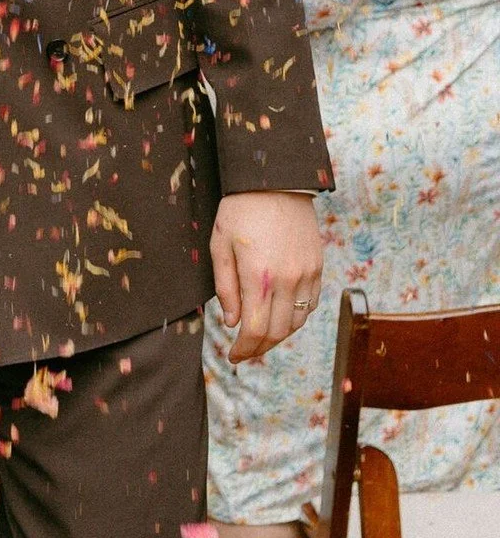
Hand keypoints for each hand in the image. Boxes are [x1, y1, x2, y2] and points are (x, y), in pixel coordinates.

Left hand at [211, 191, 322, 362]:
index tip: (233, 356)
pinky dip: (295, 318)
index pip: (255, 330)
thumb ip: (225, 287)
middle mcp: (287, 280)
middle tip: (244, 352)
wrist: (276, 181)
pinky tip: (281, 316)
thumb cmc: (240, 210)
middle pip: (277, 332)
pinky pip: (310, 304)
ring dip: (278, 336)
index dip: (244, 350)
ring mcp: (306, 274)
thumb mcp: (220, 244)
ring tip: (260, 337)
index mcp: (258, 276)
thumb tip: (231, 322)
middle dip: (259, 348)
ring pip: (296, 322)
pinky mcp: (317, 267)